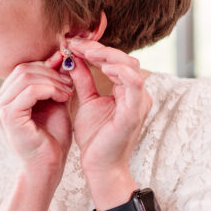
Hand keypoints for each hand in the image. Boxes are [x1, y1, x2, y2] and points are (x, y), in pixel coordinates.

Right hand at [0, 52, 72, 178]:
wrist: (48, 167)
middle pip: (24, 69)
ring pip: (27, 76)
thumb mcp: (54, 102)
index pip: (23, 69)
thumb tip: (58, 54)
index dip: (47, 66)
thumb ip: (53, 80)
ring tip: (69, 92)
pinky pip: (30, 90)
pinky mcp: (8, 116)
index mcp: (4, 98)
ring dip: (53, 80)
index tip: (68, 73)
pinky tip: (64, 97)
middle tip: (71, 82)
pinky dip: (50, 89)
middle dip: (51, 72)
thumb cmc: (51, 138)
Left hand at [66, 39, 151, 179]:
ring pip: (129, 66)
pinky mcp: (134, 112)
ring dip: (106, 55)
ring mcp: (138, 102)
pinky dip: (119, 71)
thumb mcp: (86, 102)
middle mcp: (137, 94)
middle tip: (75, 44)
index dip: (95, 49)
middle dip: (99, 48)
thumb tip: (72, 58)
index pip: (115, 61)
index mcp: (127, 91)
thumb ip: (83, 80)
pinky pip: (133, 84)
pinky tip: (102, 65)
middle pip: (124, 58)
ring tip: (85, 51)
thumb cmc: (96, 138)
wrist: (99, 166)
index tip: (72, 44)